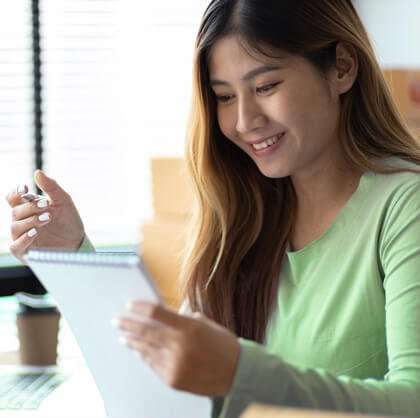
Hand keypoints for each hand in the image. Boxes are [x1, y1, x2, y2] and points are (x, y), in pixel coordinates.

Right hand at [5, 170, 84, 261]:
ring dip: (30, 221)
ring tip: (47, 218)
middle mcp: (22, 221)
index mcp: (28, 208)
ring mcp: (22, 237)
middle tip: (46, 205)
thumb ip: (51, 187)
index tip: (24, 190)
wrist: (79, 242)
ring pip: (15, 227)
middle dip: (30, 207)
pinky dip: (23, 239)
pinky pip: (16, 246)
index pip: (13, 198)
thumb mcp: (64, 202)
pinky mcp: (25, 252)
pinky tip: (35, 233)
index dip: (15, 193)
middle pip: (15, 211)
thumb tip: (38, 172)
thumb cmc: (69, 221)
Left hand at [114, 302, 239, 396]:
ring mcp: (176, 364)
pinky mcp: (174, 380)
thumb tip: (160, 316)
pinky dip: (143, 356)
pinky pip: (153, 365)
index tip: (129, 304)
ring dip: (132, 341)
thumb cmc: (222, 344)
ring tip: (123, 336)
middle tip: (117, 321)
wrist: (237, 372)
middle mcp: (180, 345)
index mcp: (189, 327)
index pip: (156, 313)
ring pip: (146, 350)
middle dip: (128, 325)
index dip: (140, 308)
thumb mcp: (204, 324)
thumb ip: (182, 320)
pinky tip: (138, 351)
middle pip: (146, 332)